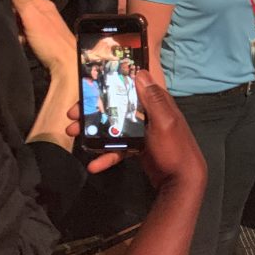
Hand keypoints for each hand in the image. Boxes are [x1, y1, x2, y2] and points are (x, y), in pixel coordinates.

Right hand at [12, 0, 75, 75]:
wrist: (65, 65)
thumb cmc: (50, 40)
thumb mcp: (34, 17)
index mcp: (44, 5)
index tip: (2, 7)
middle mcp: (44, 13)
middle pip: (20, 9)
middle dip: (12, 16)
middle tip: (11, 25)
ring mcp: (43, 26)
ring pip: (21, 22)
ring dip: (15, 28)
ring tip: (17, 36)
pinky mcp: (41, 39)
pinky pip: (25, 34)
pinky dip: (20, 38)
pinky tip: (21, 43)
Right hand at [65, 70, 206, 185]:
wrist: (181, 182)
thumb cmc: (175, 149)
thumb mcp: (165, 122)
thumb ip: (153, 100)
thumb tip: (141, 72)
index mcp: (157, 103)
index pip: (131, 87)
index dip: (111, 84)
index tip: (89, 85)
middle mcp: (149, 115)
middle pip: (117, 107)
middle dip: (94, 110)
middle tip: (72, 115)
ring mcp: (142, 132)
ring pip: (114, 127)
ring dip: (94, 131)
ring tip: (73, 134)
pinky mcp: (138, 148)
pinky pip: (118, 148)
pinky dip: (106, 155)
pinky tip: (94, 165)